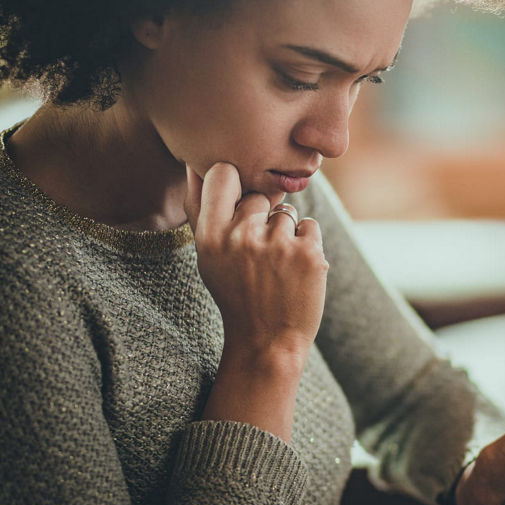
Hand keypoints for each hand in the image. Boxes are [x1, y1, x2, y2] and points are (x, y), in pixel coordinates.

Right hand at [184, 162, 327, 357]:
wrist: (267, 341)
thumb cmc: (235, 293)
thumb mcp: (208, 256)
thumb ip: (202, 210)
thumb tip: (195, 163)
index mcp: (210, 236)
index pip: (223, 173)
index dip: (233, 181)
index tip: (236, 200)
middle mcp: (242, 237)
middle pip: (259, 196)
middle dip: (261, 218)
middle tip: (256, 255)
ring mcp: (278, 245)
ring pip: (286, 212)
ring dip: (285, 233)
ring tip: (275, 267)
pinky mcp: (310, 254)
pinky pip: (309, 225)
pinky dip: (306, 243)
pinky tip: (294, 270)